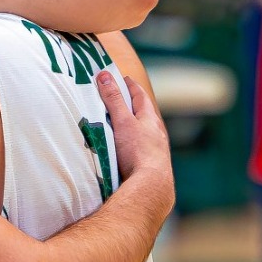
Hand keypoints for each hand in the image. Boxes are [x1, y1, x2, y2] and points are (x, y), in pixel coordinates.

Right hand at [96, 70, 173, 217]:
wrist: (150, 186)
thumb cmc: (137, 151)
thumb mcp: (122, 121)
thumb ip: (113, 100)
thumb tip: (105, 75)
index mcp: (150, 120)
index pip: (140, 97)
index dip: (131, 87)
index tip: (124, 79)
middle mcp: (156, 134)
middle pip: (145, 115)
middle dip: (135, 106)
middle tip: (124, 100)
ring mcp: (155, 151)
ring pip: (146, 134)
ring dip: (135, 128)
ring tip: (125, 126)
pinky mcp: (150, 166)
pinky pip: (142, 151)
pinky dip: (134, 146)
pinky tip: (128, 152)